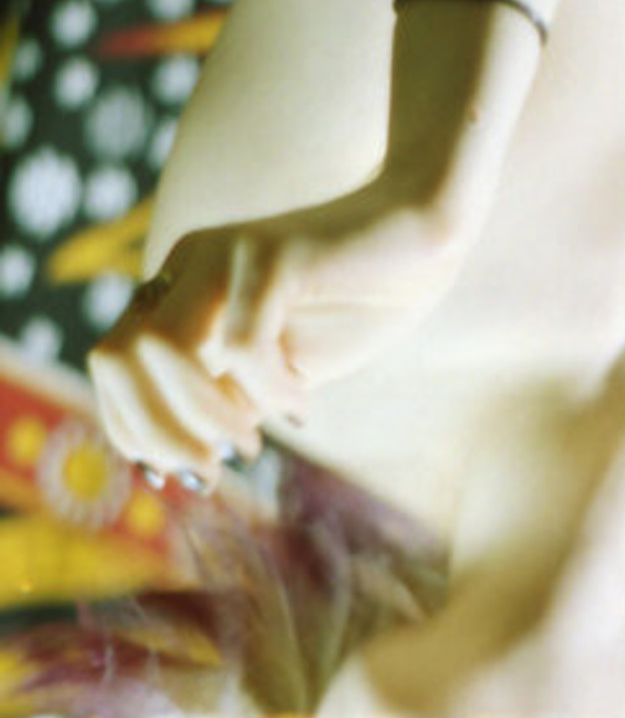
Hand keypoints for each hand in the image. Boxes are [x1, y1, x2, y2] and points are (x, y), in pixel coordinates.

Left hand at [88, 182, 467, 490]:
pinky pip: (243, 345)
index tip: (186, 474)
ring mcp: (225, 253)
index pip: (111, 364)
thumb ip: (227, 402)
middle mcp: (188, 266)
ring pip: (165, 350)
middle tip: (213, 470)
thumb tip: (186, 465)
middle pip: (117, 358)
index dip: (133, 429)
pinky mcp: (273, 253)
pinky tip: (303, 404)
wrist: (420, 243)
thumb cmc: (353, 307)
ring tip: (251, 443)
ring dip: (204, 415)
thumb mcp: (275, 373)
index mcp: (180, 291)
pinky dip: (269, 392)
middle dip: (156, 431)